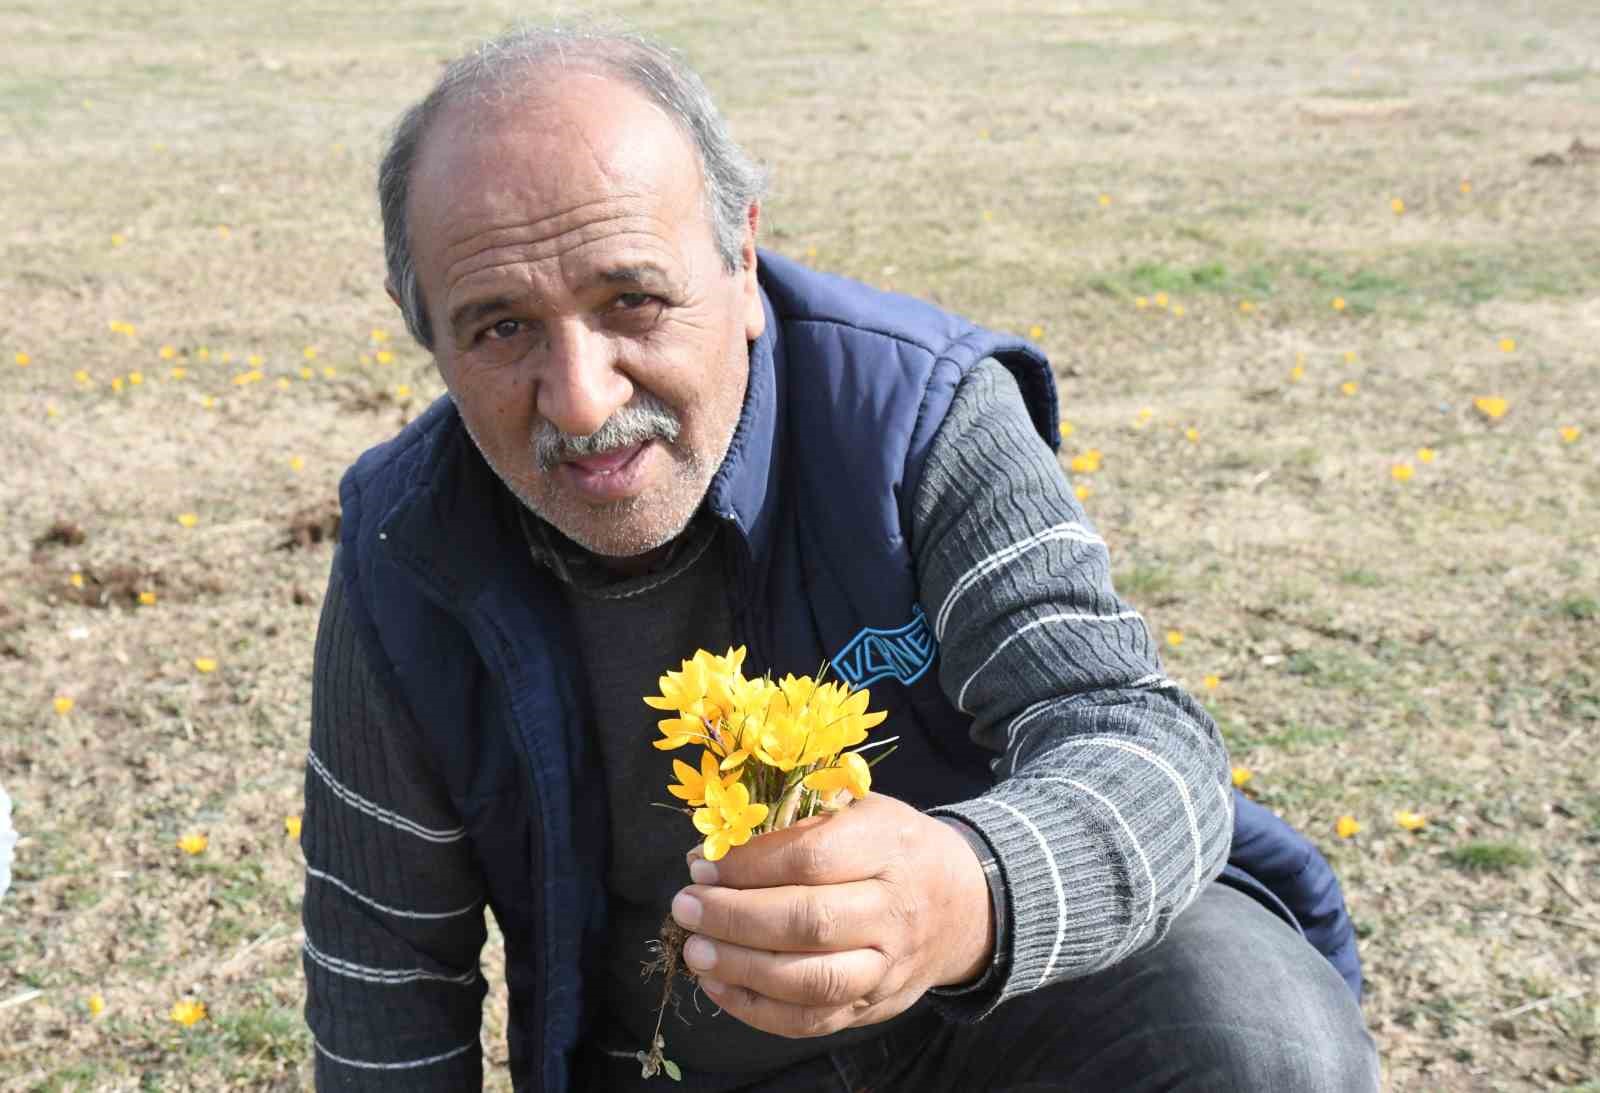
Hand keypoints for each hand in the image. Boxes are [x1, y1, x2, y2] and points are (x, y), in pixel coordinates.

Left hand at [670, 792, 993, 1037]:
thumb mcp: (863, 809)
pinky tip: (718, 984)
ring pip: (811, 980)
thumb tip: (718, 843)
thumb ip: (801, 820)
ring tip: (694, 950)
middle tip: (685, 907)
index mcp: (889, 846)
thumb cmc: (895, 846)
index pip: (812, 858)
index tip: (703, 865)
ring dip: (741, 968)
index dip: (750, 864)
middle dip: (735, 917)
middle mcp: (894, 910)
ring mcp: (886, 966)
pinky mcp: (873, 1006)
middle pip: (809, 922)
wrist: (962, 906)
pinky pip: (812, 1019)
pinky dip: (757, 1009)